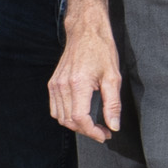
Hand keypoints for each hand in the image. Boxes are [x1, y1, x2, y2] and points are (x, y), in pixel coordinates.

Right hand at [49, 0, 123, 141]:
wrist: (85, 32)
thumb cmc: (101, 50)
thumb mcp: (114, 77)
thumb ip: (113, 104)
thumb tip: (113, 125)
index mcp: (78, 84)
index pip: (80, 119)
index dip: (93, 132)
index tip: (106, 134)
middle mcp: (62, 86)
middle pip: (69, 121)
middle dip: (87, 131)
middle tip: (104, 130)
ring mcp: (55, 85)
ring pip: (60, 117)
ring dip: (76, 125)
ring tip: (93, 124)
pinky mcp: (52, 83)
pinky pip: (55, 108)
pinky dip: (66, 116)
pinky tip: (80, 114)